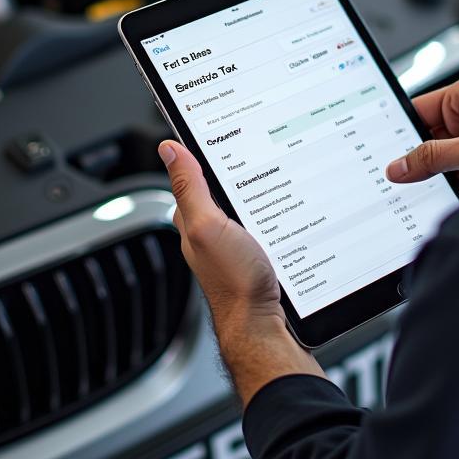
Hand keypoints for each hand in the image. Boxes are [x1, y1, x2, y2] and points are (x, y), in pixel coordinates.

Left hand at [159, 140, 323, 404]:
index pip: (191, 176)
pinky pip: (267, 225)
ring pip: (246, 207)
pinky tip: (289, 210)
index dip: (201, 153)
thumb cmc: (234, 285)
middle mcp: (211, 234)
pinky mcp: (260, 257)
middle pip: (222, 190)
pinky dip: (277, 214)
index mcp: (193, 221)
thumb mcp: (208, 226)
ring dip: (262, 193)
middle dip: (238, 170)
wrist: (265, 329)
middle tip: (259, 151)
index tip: (217, 129)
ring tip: (278, 175)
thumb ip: (189, 188)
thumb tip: (169, 149)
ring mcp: (236, 246)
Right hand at [386, 74, 458, 183]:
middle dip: (416, 158)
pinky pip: (455, 170)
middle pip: (426, 136)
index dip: (397, 131)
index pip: (417, 109)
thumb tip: (399, 166)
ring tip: (426, 189)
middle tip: (399, 179)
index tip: (380, 153)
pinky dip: (449, 184)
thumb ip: (434, 157)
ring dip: (435, 174)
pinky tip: (445, 196)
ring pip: (440, 157)